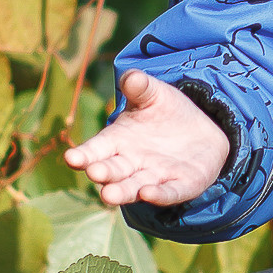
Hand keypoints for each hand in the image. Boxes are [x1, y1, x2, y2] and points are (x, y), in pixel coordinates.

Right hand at [64, 68, 230, 210]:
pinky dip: (159, 195)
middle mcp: (131, 163)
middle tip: (95, 173)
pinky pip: (168, 192)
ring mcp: (154, 177)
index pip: (95, 150)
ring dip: (122, 192)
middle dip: (103, 173)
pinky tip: (148, 194)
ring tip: (109, 195)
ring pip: (134, 187)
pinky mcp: (180, 185)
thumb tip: (130, 76)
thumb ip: (140, 87)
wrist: (201, 131)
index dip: (83, 155)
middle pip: (113, 171)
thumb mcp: (154, 94)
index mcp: (117, 141)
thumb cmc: (166, 112)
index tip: (71, 158)